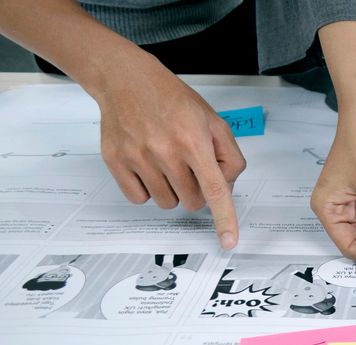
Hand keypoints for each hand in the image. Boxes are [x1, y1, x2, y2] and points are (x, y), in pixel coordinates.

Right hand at [95, 55, 244, 248]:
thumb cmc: (172, 99)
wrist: (126, 80)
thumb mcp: (213, 120)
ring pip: (167, 203)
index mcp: (194, 140)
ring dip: (172, 190)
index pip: (214, 189)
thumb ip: (228, 155)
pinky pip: (139, 199)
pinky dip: (147, 190)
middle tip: (190, 167)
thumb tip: (226, 187)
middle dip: (197, 191)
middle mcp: (165, 151)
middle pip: (193, 202)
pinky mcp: (116, 162)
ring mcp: (138, 158)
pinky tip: (148, 166)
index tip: (229, 242)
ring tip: (167, 162)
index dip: (224, 218)